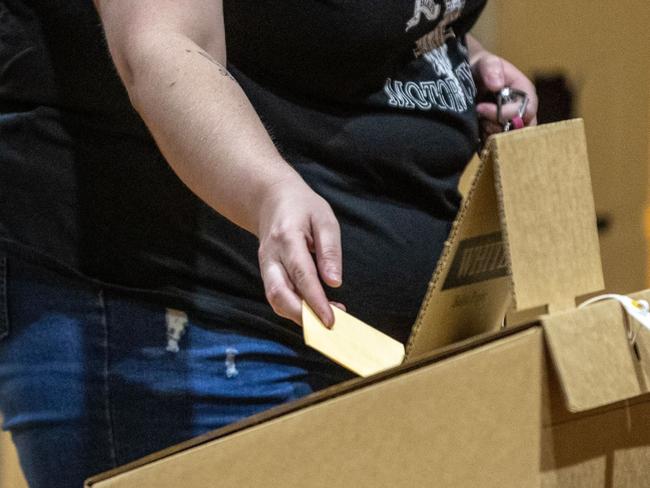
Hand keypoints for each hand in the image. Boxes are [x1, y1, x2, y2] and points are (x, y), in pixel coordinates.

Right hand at [256, 175, 342, 327]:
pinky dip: (294, 309)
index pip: (301, 274)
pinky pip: (277, 297)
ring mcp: (266, 266)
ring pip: (275, 299)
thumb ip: (330, 250)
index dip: (315, 300)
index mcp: (287, 237)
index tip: (331, 319)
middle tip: (328, 326)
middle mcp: (271, 256)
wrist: (271, 200)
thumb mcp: (324, 218)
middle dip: (302, 316)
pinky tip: (314, 310)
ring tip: (325, 318)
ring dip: (298, 316)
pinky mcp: (267, 273)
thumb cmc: (302, 207)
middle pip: (279, 293)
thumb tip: (334, 282)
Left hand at [472, 52, 538, 136]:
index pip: (525, 111)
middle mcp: (522, 111)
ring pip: (505, 139)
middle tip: (478, 116)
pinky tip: (475, 128)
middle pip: (518, 130)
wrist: (468, 78)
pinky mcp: (498, 134)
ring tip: (476, 119)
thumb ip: (491, 68)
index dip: (505, 113)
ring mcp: (511, 124)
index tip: (481, 108)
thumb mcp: (485, 62)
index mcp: (525, 93)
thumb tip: (496, 84)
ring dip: (488, 133)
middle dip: (495, 125)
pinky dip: (484, 140)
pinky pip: (495, 145)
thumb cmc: (482, 67)